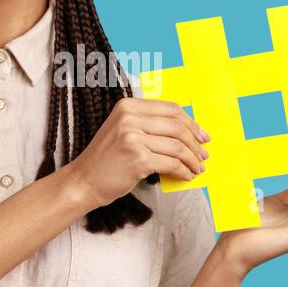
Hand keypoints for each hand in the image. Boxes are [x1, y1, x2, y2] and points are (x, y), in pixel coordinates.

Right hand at [66, 98, 209, 207]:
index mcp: (128, 106)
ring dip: (192, 159)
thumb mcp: (123, 130)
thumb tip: (187, 130)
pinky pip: (171, 163)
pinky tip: (186, 175)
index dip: (190, 122)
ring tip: (197, 167)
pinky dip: (183, 171)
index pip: (170, 108)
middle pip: (176, 126)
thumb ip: (148, 124)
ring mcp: (133, 138)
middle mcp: (129, 118)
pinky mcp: (138, 159)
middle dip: (195, 141)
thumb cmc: (107, 159)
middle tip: (203, 154)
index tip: (201, 134)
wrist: (85, 180)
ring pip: (177, 146)